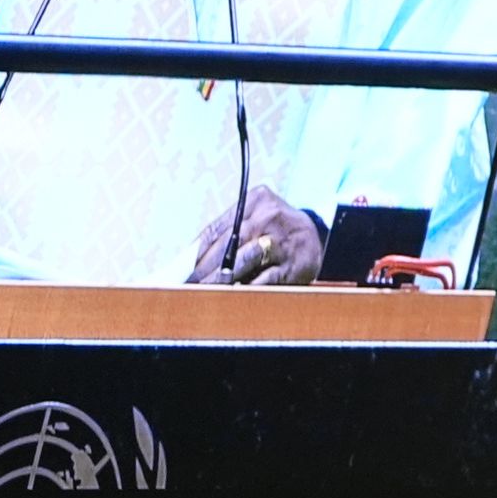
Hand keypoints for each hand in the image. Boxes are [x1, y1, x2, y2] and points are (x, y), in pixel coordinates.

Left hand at [185, 184, 321, 286]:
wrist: (317, 238)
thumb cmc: (276, 231)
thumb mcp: (255, 220)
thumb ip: (226, 234)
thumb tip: (187, 263)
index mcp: (255, 200)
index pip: (215, 229)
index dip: (194, 255)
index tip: (178, 274)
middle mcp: (269, 215)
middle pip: (226, 245)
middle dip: (203, 271)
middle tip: (185, 289)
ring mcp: (281, 239)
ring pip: (242, 261)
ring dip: (220, 280)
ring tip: (203, 294)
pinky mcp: (292, 263)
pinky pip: (262, 279)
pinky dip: (245, 289)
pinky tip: (231, 297)